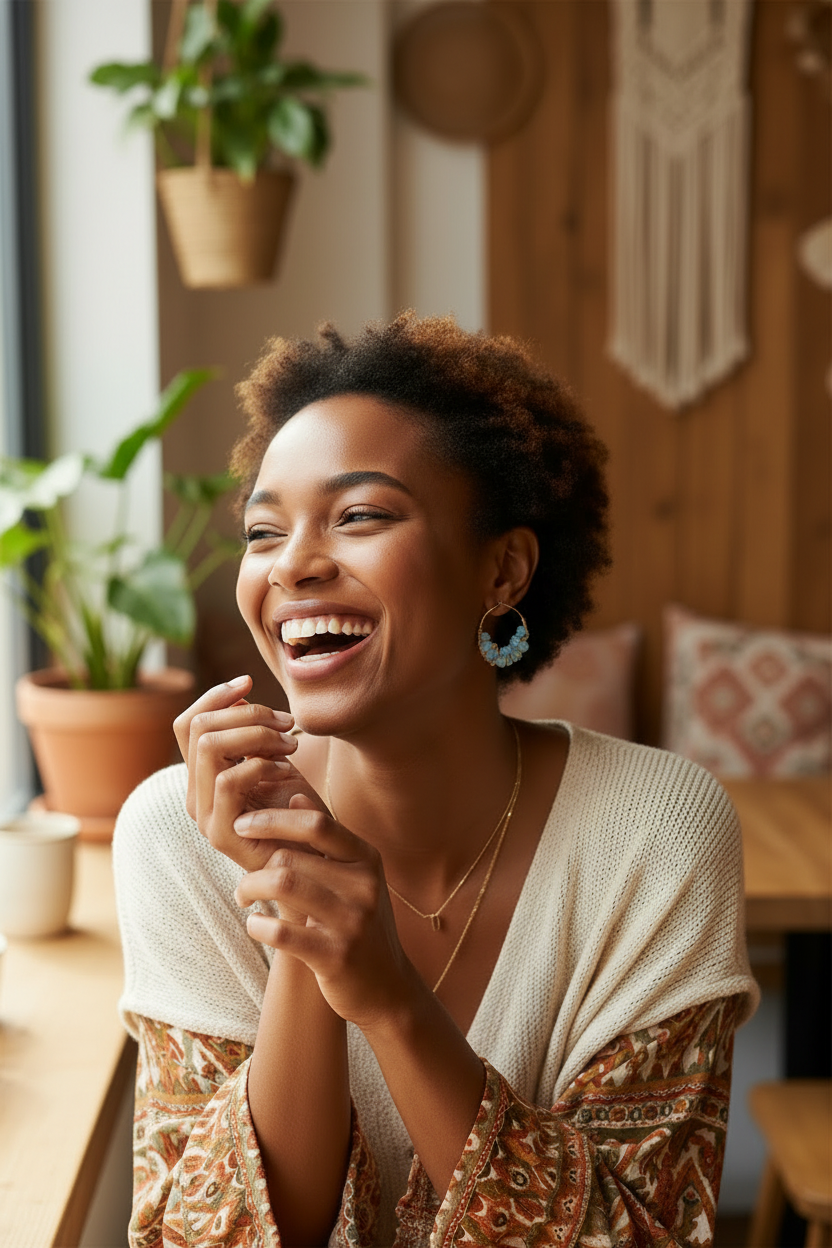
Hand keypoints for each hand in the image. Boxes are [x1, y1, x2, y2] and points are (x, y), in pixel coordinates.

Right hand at [173, 675, 322, 873]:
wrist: (316, 863)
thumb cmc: (297, 813)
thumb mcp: (275, 760)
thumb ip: (253, 731)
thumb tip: (242, 685)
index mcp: (202, 776)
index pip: (188, 723)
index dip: (215, 695)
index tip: (250, 680)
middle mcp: (194, 795)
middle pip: (199, 727)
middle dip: (247, 712)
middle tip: (286, 723)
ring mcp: (204, 816)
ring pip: (210, 747)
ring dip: (256, 734)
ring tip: (290, 744)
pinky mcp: (220, 834)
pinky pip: (228, 781)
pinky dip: (260, 765)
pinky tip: (286, 770)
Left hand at [233, 802, 417, 1031]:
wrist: (387, 988)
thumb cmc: (360, 923)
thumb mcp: (356, 877)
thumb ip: (327, 840)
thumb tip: (294, 794)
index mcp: (367, 858)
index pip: (317, 823)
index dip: (273, 819)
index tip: (243, 824)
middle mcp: (364, 885)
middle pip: (291, 856)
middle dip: (254, 867)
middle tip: (244, 883)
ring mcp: (353, 921)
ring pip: (283, 885)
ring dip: (250, 889)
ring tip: (245, 899)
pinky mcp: (336, 956)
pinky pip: (281, 931)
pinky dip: (258, 925)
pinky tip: (256, 925)